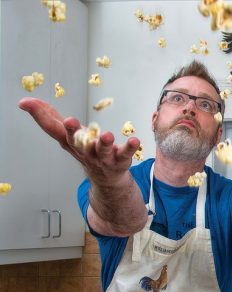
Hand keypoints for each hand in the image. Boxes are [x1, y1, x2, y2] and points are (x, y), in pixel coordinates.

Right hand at [18, 98, 139, 184]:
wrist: (106, 178)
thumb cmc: (85, 150)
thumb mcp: (66, 135)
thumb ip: (49, 118)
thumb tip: (26, 101)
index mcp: (70, 141)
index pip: (52, 128)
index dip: (38, 115)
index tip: (26, 102)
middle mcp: (84, 150)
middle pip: (76, 141)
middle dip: (73, 131)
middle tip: (70, 121)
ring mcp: (102, 157)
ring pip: (101, 150)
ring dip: (103, 143)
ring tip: (106, 135)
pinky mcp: (120, 160)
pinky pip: (125, 154)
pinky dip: (130, 147)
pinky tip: (134, 140)